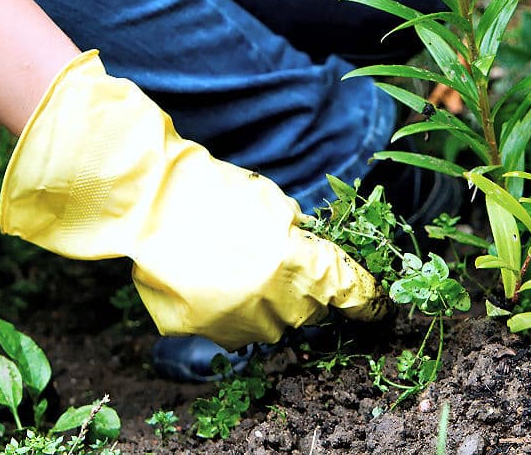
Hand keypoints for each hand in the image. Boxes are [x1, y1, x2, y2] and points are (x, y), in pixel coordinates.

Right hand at [0, 52, 388, 349]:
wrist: (151, 205)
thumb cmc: (217, 194)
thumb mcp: (277, 205)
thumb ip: (303, 239)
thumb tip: (314, 258)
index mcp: (301, 269)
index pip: (350, 293)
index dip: (368, 302)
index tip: (378, 308)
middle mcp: (275, 307)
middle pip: (310, 313)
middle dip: (304, 292)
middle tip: (273, 261)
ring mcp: (237, 326)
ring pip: (269, 326)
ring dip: (264, 304)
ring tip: (232, 265)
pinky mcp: (202, 336)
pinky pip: (228, 331)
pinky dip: (227, 311)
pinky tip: (207, 279)